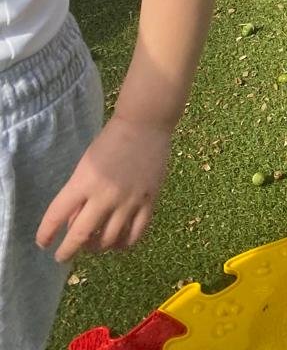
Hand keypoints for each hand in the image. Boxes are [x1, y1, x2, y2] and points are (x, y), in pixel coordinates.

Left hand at [37, 116, 170, 263]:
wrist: (145, 124)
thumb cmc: (111, 141)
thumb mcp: (86, 164)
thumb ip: (79, 194)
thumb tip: (76, 224)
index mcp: (85, 181)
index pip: (56, 216)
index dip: (46, 234)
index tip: (43, 244)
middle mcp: (105, 195)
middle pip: (81, 235)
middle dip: (67, 251)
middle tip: (63, 256)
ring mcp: (129, 200)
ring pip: (109, 240)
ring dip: (96, 247)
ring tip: (93, 245)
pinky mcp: (149, 201)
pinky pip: (135, 234)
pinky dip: (124, 244)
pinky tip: (118, 243)